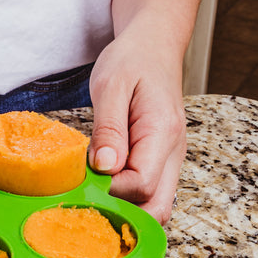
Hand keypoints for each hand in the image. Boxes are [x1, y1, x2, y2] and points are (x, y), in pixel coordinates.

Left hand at [86, 21, 186, 223]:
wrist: (154, 43)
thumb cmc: (132, 59)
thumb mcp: (111, 86)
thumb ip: (108, 129)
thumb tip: (104, 167)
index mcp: (162, 133)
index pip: (141, 184)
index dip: (110, 191)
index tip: (84, 179)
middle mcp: (174, 151)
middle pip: (157, 207)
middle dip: (124, 213)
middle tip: (88, 199)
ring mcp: (170, 158)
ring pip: (157, 205)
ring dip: (127, 210)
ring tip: (93, 196)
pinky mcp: (161, 160)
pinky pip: (151, 192)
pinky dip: (129, 200)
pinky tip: (103, 189)